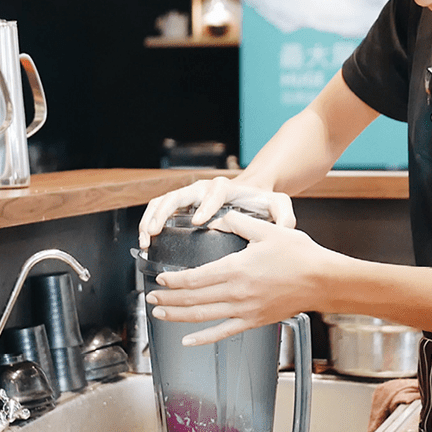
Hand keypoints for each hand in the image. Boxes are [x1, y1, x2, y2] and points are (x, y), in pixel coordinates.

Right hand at [138, 176, 295, 248]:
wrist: (252, 195)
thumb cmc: (263, 201)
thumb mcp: (279, 204)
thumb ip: (284, 214)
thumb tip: (285, 227)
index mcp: (226, 189)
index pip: (214, 192)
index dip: (206, 205)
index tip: (199, 221)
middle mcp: (204, 190)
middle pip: (180, 194)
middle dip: (165, 212)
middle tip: (156, 230)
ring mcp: (190, 198)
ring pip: (164, 201)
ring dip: (152, 218)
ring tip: (146, 238)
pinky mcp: (182, 207)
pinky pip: (159, 210)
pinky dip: (150, 223)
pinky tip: (147, 242)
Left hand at [145, 210, 332, 344]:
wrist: (323, 280)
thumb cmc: (299, 254)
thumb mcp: (266, 230)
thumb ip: (239, 222)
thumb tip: (219, 216)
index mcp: (236, 268)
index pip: (195, 278)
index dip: (174, 281)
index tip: (160, 280)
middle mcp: (236, 292)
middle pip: (193, 299)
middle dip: (168, 299)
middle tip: (150, 298)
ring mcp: (244, 310)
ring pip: (202, 316)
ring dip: (177, 316)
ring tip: (159, 314)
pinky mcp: (254, 321)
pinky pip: (223, 332)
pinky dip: (202, 338)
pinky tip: (187, 341)